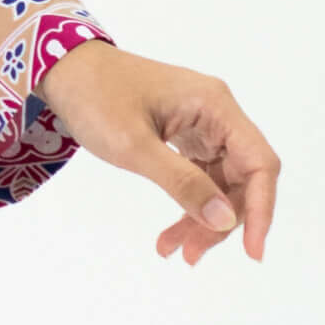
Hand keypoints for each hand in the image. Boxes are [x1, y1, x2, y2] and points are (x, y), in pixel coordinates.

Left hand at [32, 41, 279, 266]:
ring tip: (175, 250)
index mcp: (214, 106)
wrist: (63, 69)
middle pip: (241, 178)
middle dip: (222, 221)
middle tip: (191, 254)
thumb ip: (182, 182)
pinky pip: (199, 176)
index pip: (259, 163)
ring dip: (202, 219)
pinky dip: (187, 204)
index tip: (252, 251)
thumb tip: (226, 220)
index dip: (262, 209)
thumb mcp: (134, 145)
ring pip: (219, 183)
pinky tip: (171, 233)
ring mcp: (200, 124)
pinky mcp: (184, 135)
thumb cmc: (95, 97)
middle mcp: (215, 114)